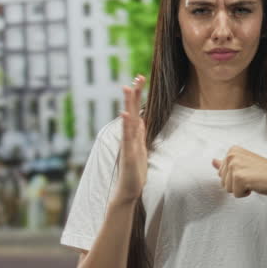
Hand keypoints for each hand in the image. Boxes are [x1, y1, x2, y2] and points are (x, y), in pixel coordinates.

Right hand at [115, 74, 147, 202]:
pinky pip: (127, 137)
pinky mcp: (128, 153)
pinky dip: (126, 125)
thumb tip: (142, 118)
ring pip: (128, 120)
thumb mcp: (140, 148)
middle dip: (134, 94)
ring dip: (128, 104)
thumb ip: (140, 133)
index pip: (136, 110)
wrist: (128, 190)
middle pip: (131, 111)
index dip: (138, 95)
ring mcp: (127, 144)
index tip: (140, 79)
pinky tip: (124, 114)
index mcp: (133, 135)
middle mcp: (128, 136)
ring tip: (127, 88)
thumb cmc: (134, 171)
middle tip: (137, 76)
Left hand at [212, 146, 266, 197]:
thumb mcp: (244, 165)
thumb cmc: (265, 173)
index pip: (221, 173)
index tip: (249, 171)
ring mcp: (234, 165)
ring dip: (240, 189)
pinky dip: (245, 194)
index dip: (235, 178)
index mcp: (232, 150)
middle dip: (236, 184)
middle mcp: (231, 155)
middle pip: (222, 181)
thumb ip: (227, 164)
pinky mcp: (239, 177)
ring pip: (227, 189)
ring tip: (253, 180)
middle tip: (252, 177)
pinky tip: (255, 185)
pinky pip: (235, 194)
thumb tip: (212, 161)